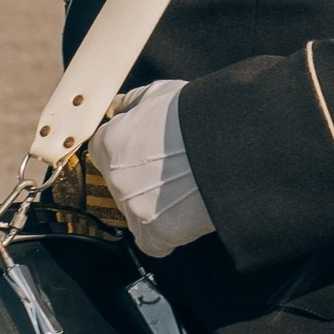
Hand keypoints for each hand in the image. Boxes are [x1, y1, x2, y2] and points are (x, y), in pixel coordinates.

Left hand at [86, 80, 214, 258]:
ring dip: (153, 202)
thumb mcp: (159, 93)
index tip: (143, 147)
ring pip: (135, 210)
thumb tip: (118, 107)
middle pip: (119, 180)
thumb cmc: (196, 116)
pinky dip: (165, 231)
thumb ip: (131, 101)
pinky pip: (152, 240)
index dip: (126, 146)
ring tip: (183, 185)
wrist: (229, 147)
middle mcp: (115, 178)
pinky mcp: (154, 234)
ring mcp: (133, 208)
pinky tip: (184, 210)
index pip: (103, 148)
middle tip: (169, 166)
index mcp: (110, 143)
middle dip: (139, 174)